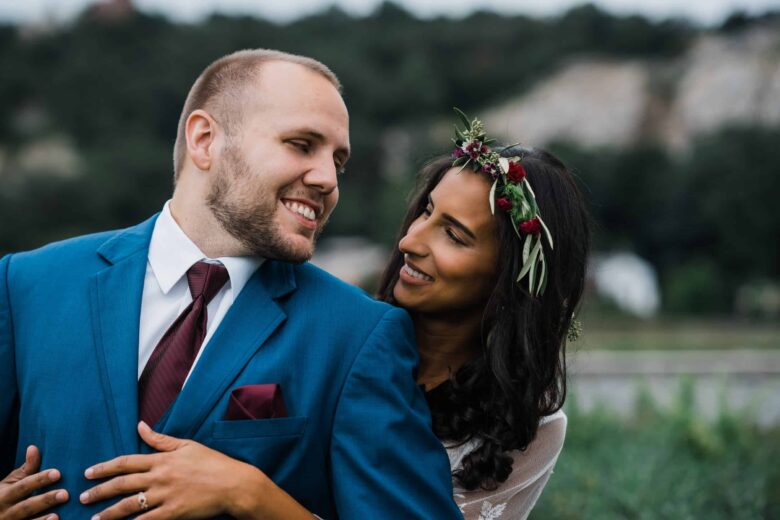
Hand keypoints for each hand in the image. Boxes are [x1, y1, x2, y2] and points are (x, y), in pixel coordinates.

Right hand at [0, 445, 67, 519]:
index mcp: (5, 495)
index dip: (40, 479)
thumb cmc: (5, 495)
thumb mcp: (11, 482)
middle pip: (26, 506)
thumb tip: (34, 447)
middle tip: (65, 494)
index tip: (57, 473)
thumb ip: (26, 469)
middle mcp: (6, 511)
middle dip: (45, 500)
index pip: (24, 486)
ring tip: (57, 515)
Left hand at [80, 422, 265, 519]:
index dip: (105, 467)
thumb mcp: (187, 445)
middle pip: (122, 484)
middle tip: (83, 497)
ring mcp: (165, 496)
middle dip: (100, 491)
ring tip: (94, 518)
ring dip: (109, 513)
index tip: (89, 473)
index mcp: (162, 459)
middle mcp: (160, 477)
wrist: (233, 484)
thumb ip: (160, 439)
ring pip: (129, 505)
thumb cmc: (213, 463)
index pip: (126, 462)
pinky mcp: (173, 513)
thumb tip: (140, 426)